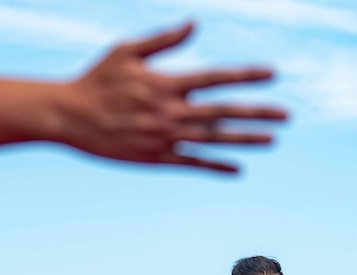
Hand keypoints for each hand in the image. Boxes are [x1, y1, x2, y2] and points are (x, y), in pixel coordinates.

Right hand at [55, 23, 285, 173]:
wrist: (69, 117)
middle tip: (287, 115)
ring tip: (273, 139)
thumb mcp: (127, 50)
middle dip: (258, 112)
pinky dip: (217, 165)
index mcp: (166, 83)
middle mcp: (170, 112)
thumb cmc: (97, 79)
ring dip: (245, 139)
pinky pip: (193, 163)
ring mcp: (165, 137)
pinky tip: (238, 167)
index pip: (216, 78)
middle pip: (223, 112)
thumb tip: (194, 23)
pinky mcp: (156, 157)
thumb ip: (163, 40)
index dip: (246, 76)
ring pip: (214, 140)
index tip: (272, 74)